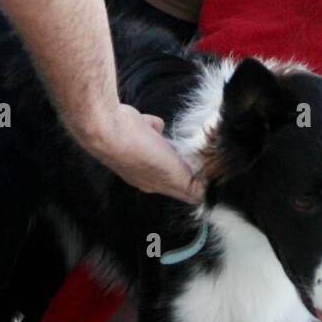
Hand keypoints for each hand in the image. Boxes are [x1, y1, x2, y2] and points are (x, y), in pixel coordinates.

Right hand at [77, 104, 203, 202]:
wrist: (107, 127)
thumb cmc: (138, 152)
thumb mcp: (171, 174)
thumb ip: (188, 186)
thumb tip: (203, 195)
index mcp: (155, 184)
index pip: (184, 191)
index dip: (200, 184)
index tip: (213, 171)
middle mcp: (146, 171)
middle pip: (175, 170)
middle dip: (191, 161)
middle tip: (206, 151)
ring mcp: (139, 150)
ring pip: (164, 149)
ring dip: (174, 144)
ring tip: (187, 137)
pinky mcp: (135, 131)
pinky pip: (153, 129)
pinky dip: (156, 125)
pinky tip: (156, 126)